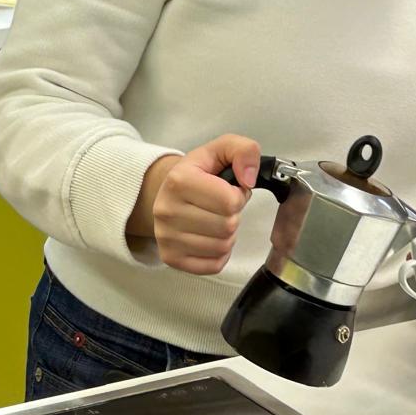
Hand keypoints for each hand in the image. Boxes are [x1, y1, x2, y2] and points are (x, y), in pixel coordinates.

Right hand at [142, 134, 260, 274]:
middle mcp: (167, 210)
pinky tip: (210, 237)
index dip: (239, 196)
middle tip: (222, 206)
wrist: (168, 191)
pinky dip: (220, 254)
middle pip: (227, 226)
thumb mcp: (221, 149)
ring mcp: (166, 237)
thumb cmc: (198, 172)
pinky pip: (213, 265)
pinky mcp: (171, 258)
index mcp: (179, 180)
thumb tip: (249, 179)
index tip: (230, 190)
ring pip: (222, 246)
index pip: (230, 201)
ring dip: (228, 234)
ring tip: (215, 219)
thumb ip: (244, 150)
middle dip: (233, 215)